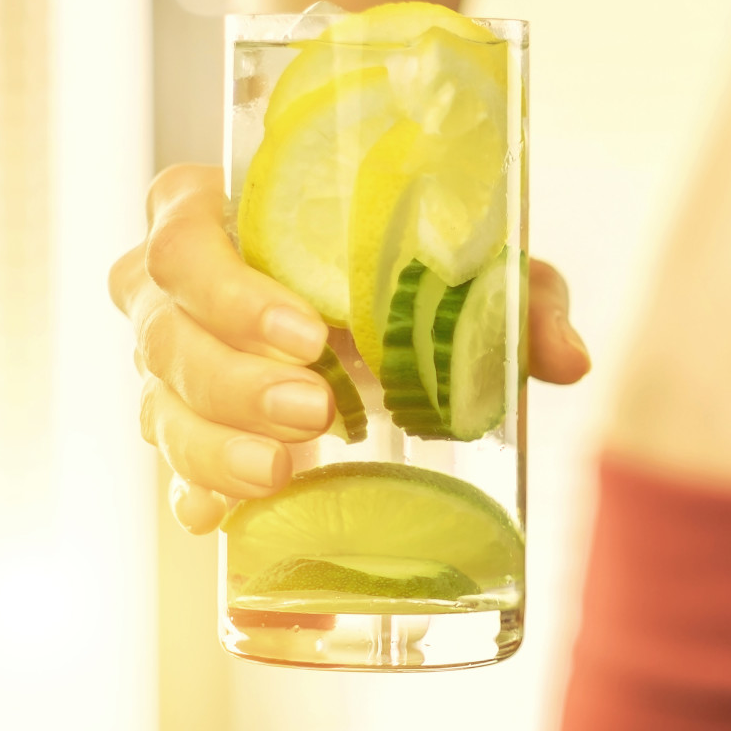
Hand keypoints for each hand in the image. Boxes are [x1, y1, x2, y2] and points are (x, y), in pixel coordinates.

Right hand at [110, 163, 590, 534]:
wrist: (375, 319)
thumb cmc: (406, 271)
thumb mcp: (472, 270)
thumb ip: (522, 299)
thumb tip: (570, 359)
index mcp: (220, 213)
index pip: (185, 234)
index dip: (232, 288)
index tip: (309, 333)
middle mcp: (173, 286)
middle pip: (166, 331)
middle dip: (235, 379)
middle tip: (315, 410)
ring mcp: (168, 360)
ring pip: (161, 404)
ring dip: (214, 444)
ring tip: (281, 472)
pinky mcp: (182, 425)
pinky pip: (171, 464)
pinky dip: (197, 492)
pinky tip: (221, 518)